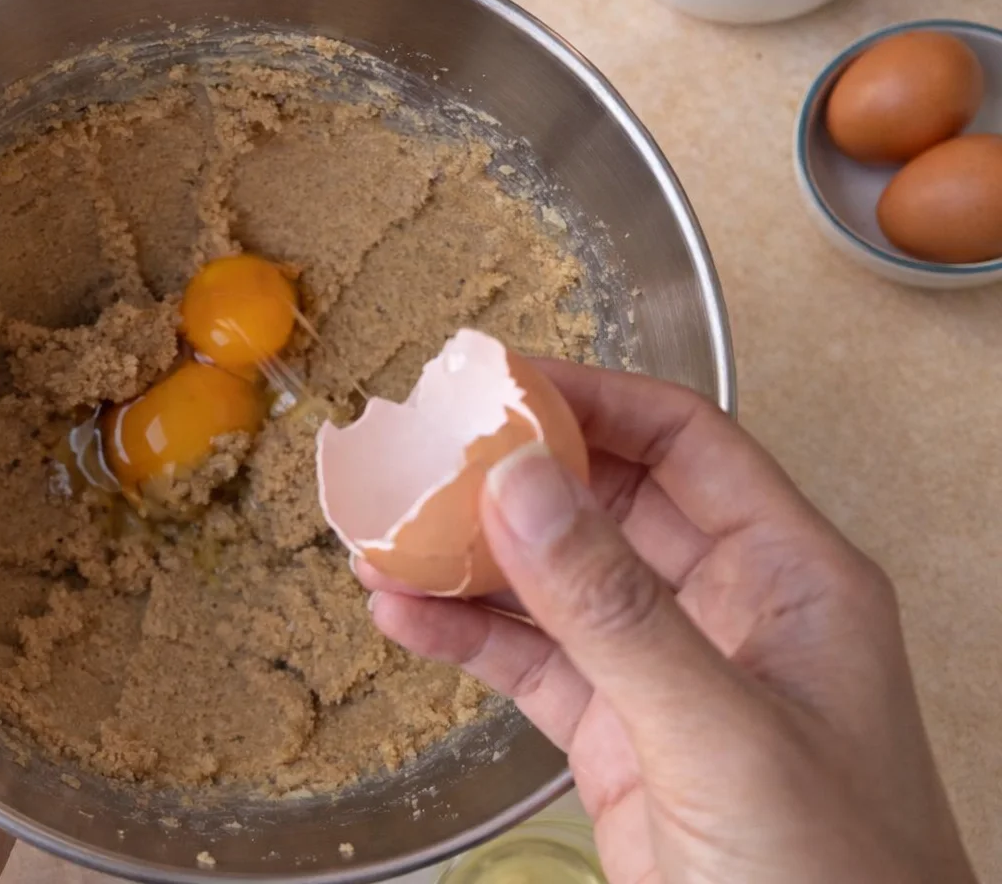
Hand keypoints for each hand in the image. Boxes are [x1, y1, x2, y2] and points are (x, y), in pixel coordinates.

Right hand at [359, 362, 975, 883]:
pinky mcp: (614, 738)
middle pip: (606, 502)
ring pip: (553, 584)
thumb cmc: (832, 877)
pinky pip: (529, 663)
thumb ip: (615, 609)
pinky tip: (404, 617)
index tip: (497, 381)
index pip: (685, 442)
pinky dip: (465, 639)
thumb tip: (521, 483)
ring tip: (383, 536)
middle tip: (420, 454)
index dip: (593, 399)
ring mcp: (665, 674)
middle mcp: (726, 609)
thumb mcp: (718, 731)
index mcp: (790, 576)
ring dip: (469, 560)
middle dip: (513, 476)